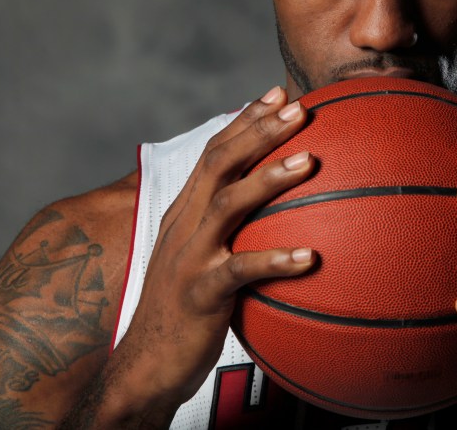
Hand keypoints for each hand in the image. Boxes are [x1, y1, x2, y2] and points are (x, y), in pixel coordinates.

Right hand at [107, 87, 315, 419]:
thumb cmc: (186, 306)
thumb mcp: (203, 255)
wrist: (146, 363)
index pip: (214, 151)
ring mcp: (189, 257)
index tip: (278, 94)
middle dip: (259, 131)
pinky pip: (239, 271)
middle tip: (299, 110)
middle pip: (220, 163)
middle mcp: (184, 224)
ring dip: (269, 179)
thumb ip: (229, 226)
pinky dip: (274, 261)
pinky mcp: (198, 293)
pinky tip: (310, 258)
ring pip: (228, 205)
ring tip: (309, 161)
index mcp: (186, 210)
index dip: (245, 120)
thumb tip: (274, 206)